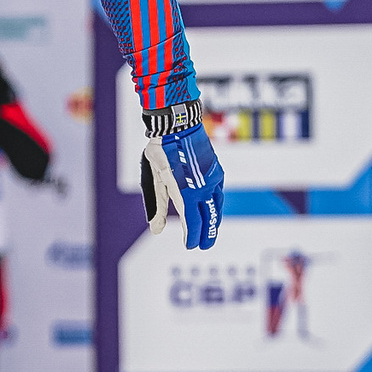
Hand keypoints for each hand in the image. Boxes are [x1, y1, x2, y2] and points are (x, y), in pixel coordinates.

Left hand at [141, 123, 223, 248]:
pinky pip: (218, 194)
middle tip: (203, 246)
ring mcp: (212, 179)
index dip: (192, 236)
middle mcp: (202, 187)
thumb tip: (156, 230)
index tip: (190, 245)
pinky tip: (213, 211)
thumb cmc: (160, 151)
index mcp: (185, 190)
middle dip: (206, 234)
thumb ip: (156, 205)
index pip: (192, 222)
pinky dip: (216, 206)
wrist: (178, 124)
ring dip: (213, 222)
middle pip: (208, 218)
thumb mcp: (153, 179)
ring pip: (216, 207)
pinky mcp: (216, 172)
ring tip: (210, 233)